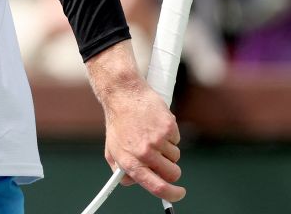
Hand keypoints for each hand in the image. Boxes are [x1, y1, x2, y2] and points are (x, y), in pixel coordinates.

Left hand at [87, 42, 184, 203]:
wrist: (123, 94)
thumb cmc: (118, 122)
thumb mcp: (112, 149)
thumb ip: (121, 170)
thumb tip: (133, 183)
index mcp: (130, 162)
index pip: (157, 187)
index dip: (171, 195)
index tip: (178, 194)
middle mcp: (144, 153)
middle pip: (173, 173)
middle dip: (171, 169)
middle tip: (162, 158)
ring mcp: (158, 140)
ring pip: (175, 156)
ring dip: (168, 150)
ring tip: (152, 135)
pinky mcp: (168, 127)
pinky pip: (177, 140)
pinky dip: (170, 135)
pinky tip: (155, 125)